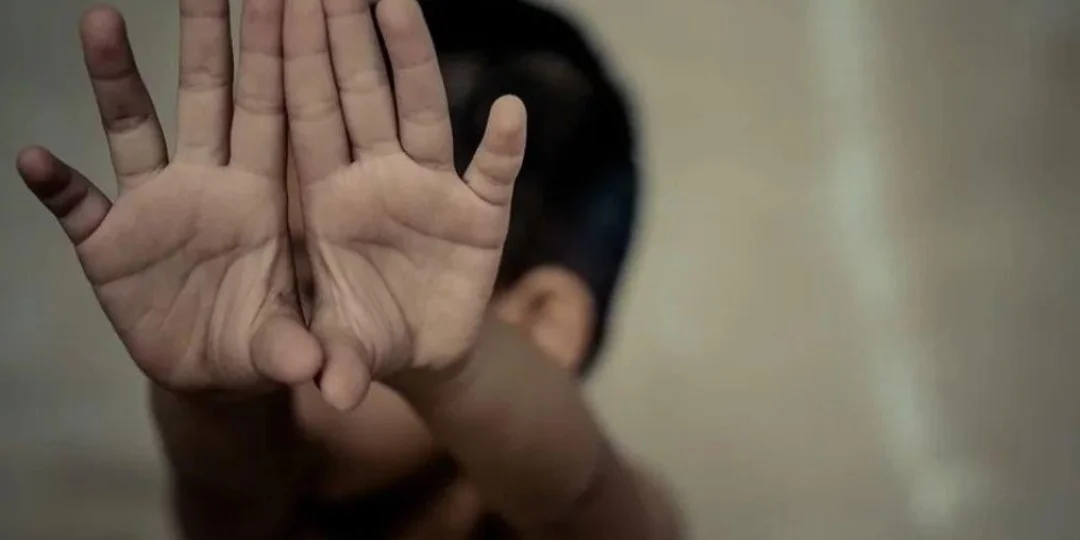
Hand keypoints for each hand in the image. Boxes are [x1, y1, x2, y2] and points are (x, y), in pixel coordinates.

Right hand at [16, 1, 319, 393]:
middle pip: (209, 95)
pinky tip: (36, 160)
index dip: (277, 56)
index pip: (273, 112)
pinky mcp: (109, 243)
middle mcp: (209, 184)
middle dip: (209, 35)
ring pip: (135, 128)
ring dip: (116, 78)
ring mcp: (155, 206)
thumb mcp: (283, 347)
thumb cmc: (263, 341)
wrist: (216, 373)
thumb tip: (311, 372)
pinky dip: (58, 187)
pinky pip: (77, 206)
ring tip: (100, 19)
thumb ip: (294, 350)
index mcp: (264, 195)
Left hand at [284, 0, 527, 408]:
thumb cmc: (363, 338)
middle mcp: (376, 178)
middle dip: (340, 33)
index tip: (282, 3)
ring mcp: (430, 190)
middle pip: (357, 92)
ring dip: (411, 56)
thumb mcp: (341, 351)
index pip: (308, 116)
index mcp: (327, 198)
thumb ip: (336, 363)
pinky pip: (494, 174)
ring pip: (419, 109)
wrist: (418, 354)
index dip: (294, 62)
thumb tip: (336, 396)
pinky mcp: (481, 217)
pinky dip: (503, 147)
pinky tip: (510, 111)